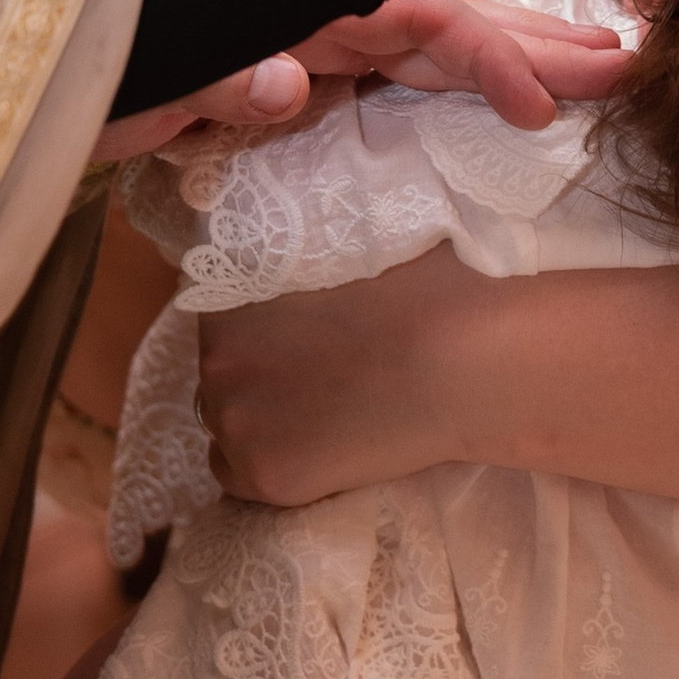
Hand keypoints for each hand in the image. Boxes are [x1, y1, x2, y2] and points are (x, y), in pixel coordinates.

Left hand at [97, 0, 623, 158]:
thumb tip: (290, 81)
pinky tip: (474, 81)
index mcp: (279, 2)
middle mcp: (294, 8)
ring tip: (579, 62)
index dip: (487, 53)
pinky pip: (368, 65)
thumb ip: (211, 73)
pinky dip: (433, 70)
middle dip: (527, 36)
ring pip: (411, 38)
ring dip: (495, 50)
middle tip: (621, 59)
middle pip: (433, 16)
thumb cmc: (56, 57)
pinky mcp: (260, 65)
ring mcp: (280, 33)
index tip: (553, 95)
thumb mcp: (132, 73)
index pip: (411, 18)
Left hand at [197, 248, 678, 516]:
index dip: (273, 318)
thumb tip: (321, 199)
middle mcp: (213, 346)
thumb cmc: (434, 275)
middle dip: (268, 366)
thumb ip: (321, 221)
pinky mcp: (262, 473)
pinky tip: (332, 452)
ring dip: (271, 418)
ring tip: (338, 411)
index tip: (318, 328)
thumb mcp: (366, 218)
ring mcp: (232, 413)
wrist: (466, 352)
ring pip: (234, 420)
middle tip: (334, 371)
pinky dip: (282, 469)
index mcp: (232, 277)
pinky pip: (245, 478)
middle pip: (228, 364)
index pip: (229, 306)